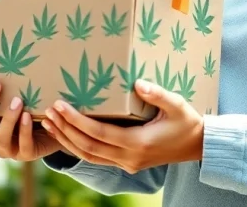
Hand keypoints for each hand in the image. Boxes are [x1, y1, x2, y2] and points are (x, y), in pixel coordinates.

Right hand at [0, 72, 62, 161]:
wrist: (51, 130)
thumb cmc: (23, 108)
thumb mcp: (7, 97)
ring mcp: (7, 148)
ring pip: (0, 138)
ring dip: (7, 119)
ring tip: (17, 100)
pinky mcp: (26, 154)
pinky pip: (23, 145)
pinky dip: (24, 130)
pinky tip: (28, 116)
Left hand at [41, 79, 203, 172]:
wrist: (198, 146)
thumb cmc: (187, 122)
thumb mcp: (177, 105)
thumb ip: (157, 94)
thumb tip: (137, 83)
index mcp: (138, 143)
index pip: (98, 133)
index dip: (76, 121)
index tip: (61, 105)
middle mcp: (129, 157)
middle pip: (88, 147)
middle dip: (65, 129)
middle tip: (49, 111)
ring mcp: (127, 164)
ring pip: (89, 156)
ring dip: (68, 140)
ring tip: (51, 122)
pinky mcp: (127, 164)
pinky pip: (97, 158)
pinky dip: (79, 147)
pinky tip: (68, 135)